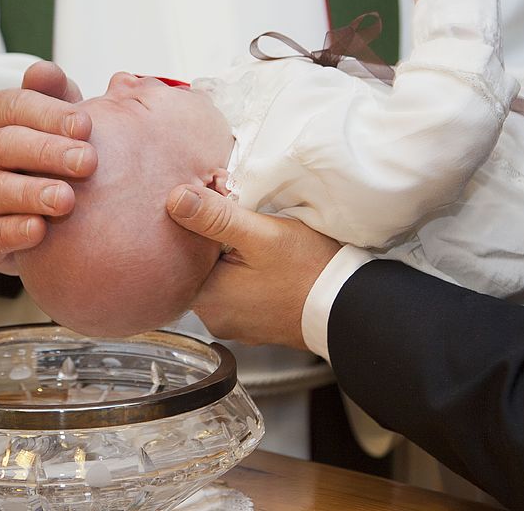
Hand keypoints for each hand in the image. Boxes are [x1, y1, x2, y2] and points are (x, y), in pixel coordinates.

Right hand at [0, 61, 96, 273]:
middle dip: (48, 152)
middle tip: (88, 161)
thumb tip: (44, 71)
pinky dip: (14, 232)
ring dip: (32, 194)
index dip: (50, 114)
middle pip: (4, 145)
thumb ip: (54, 94)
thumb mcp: (56, 119)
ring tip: (67, 199)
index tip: (87, 126)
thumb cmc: (49, 152)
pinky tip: (40, 231)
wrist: (35, 208)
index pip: (14, 105)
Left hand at [166, 184, 340, 348]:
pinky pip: (239, 292)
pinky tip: (266, 264)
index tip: (218, 208)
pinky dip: (247, 276)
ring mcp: (235, 324)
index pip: (180, 254)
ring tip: (257, 242)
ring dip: (231, 259)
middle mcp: (215, 317)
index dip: (196, 226)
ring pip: (220, 278)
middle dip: (215, 242)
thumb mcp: (261, 235)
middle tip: (244, 221)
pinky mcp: (254, 324)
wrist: (347, 307)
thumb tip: (176, 200)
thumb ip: (216, 217)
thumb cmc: (309, 272)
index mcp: (207, 298)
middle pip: (200, 267)